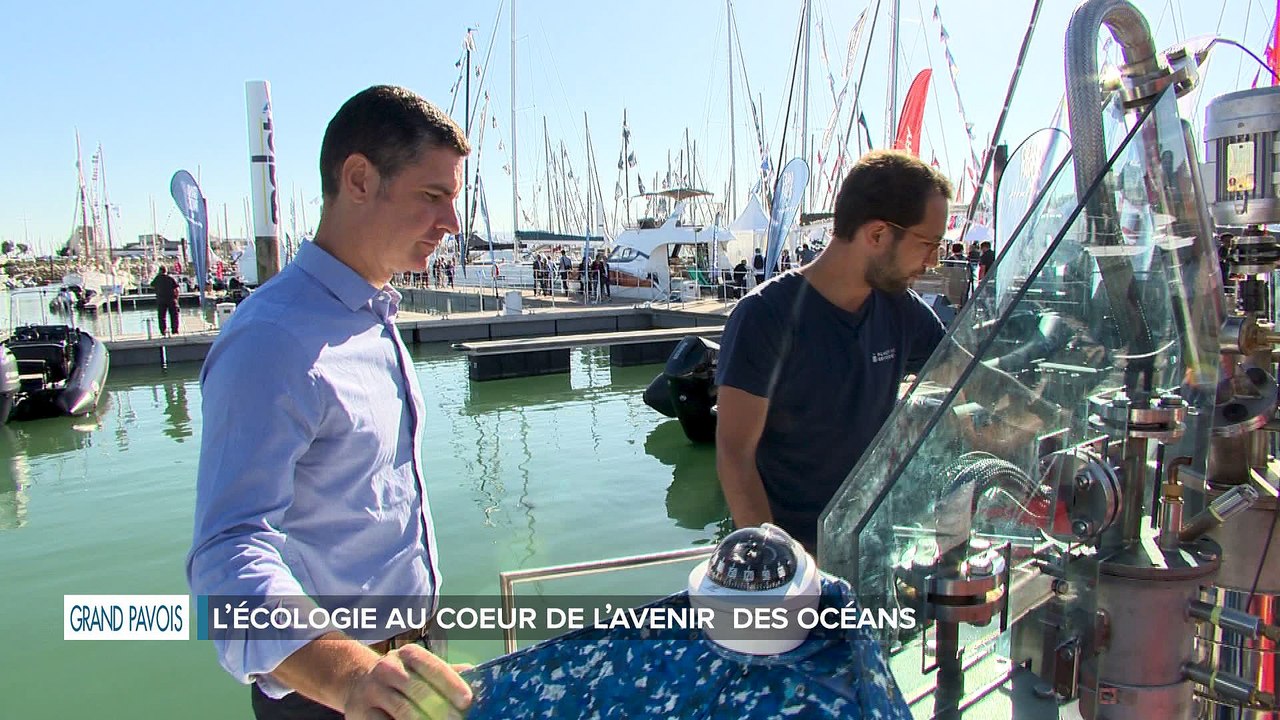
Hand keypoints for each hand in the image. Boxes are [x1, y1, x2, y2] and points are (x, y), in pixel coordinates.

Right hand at [342, 644, 472, 719]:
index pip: (432, 666)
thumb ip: (446, 672)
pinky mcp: (361, 711)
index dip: (451, 683)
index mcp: (408, 654)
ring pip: (403, 710)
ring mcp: (373, 689)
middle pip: (419, 691)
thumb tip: (475, 673)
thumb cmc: (401, 677)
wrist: (358, 682)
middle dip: (441, 708)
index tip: (467, 700)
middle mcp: (388, 667)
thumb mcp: (420, 667)